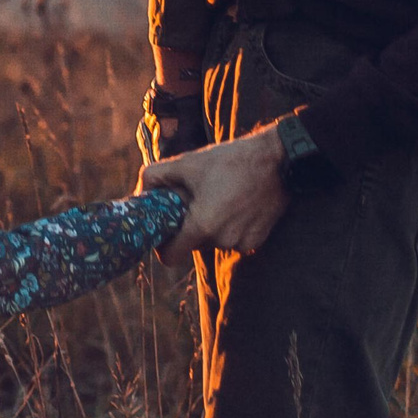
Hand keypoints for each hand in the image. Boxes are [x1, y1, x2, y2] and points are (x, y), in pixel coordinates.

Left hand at [140, 127, 289, 260]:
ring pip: (214, 241)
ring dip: (211, 226)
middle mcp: (222, 240)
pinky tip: (237, 204)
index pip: (170, 257)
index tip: (165, 231)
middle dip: (189, 227)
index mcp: (202, 225)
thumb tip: (140, 192)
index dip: (163, 246)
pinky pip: (234, 239)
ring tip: (219, 197)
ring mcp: (242, 243)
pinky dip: (231, 226)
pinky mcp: (258, 240)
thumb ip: (155, 176)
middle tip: (195, 200)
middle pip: (192, 244)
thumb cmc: (230, 160)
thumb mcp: (186, 163)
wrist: (278, 160)